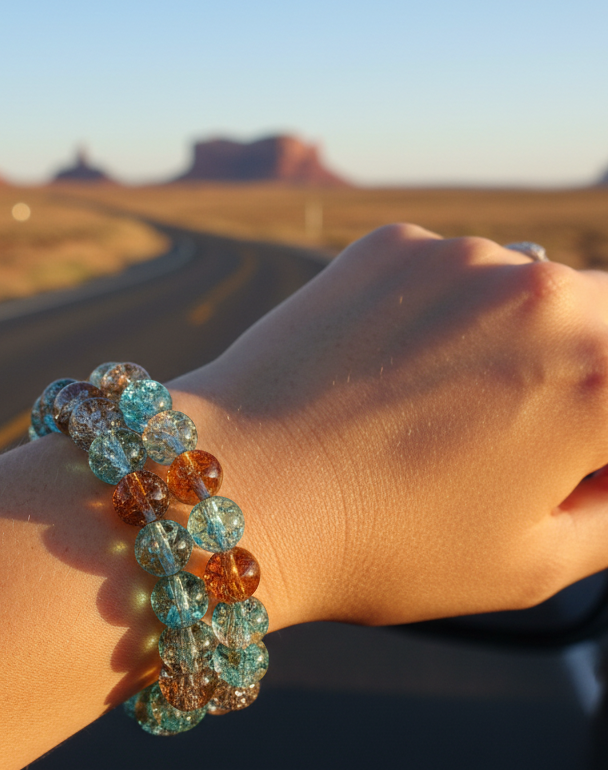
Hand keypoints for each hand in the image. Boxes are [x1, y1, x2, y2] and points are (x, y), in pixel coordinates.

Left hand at [172, 224, 607, 627]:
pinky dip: (452, 314)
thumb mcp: (532, 562)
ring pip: (536, 292)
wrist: (238, 486)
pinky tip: (394, 370)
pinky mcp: (393, 246)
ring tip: (441, 409)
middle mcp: (542, 292)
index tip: (568, 463)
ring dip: (521, 339)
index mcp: (601, 378)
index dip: (600, 443)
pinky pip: (458, 274)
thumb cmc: (380, 543)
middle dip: (587, 380)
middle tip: (519, 438)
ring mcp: (460, 258)